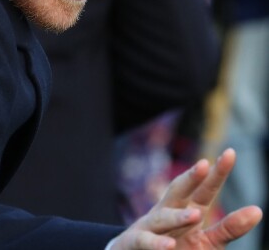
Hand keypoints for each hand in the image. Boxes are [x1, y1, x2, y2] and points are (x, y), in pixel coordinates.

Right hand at [110, 149, 262, 248]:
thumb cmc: (179, 247)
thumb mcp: (208, 240)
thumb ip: (229, 228)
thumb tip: (258, 210)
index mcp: (188, 209)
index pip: (205, 189)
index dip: (217, 173)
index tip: (230, 153)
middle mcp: (168, 211)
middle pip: (180, 191)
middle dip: (191, 179)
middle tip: (204, 165)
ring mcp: (151, 226)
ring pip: (164, 217)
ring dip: (178, 217)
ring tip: (196, 216)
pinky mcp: (137, 242)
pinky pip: (146, 241)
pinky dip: (156, 243)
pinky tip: (169, 245)